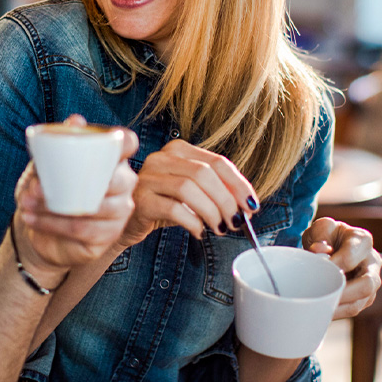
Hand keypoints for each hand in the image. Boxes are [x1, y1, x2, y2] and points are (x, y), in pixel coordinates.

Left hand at [12, 116, 137, 283]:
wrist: (40, 228)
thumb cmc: (49, 189)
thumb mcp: (46, 165)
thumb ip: (59, 144)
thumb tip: (76, 120)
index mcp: (112, 160)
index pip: (128, 145)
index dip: (125, 141)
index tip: (109, 138)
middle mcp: (123, 185)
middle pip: (115, 181)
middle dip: (72, 183)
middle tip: (34, 187)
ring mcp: (119, 212)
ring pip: (93, 208)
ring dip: (54, 208)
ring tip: (25, 203)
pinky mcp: (108, 236)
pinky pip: (82, 230)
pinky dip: (52, 224)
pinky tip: (30, 219)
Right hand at [121, 139, 258, 247]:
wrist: (129, 222)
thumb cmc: (164, 206)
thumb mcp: (192, 194)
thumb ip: (217, 192)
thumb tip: (248, 207)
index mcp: (178, 150)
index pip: (217, 162)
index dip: (239, 185)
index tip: (252, 206)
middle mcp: (160, 158)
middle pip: (204, 174)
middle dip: (227, 201)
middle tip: (236, 222)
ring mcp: (147, 178)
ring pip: (188, 189)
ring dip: (211, 212)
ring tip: (218, 228)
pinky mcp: (140, 200)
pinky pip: (173, 209)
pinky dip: (192, 222)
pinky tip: (198, 231)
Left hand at [302, 217, 381, 318]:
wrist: (331, 242)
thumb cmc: (326, 235)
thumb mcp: (321, 228)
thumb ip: (319, 235)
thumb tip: (318, 251)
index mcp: (362, 240)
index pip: (350, 257)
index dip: (332, 265)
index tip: (316, 270)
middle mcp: (372, 261)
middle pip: (368, 284)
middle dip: (344, 293)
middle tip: (322, 296)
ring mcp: (372, 280)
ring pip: (363, 300)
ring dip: (341, 307)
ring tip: (320, 308)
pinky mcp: (365, 295)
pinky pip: (355, 307)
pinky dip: (339, 311)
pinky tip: (323, 311)